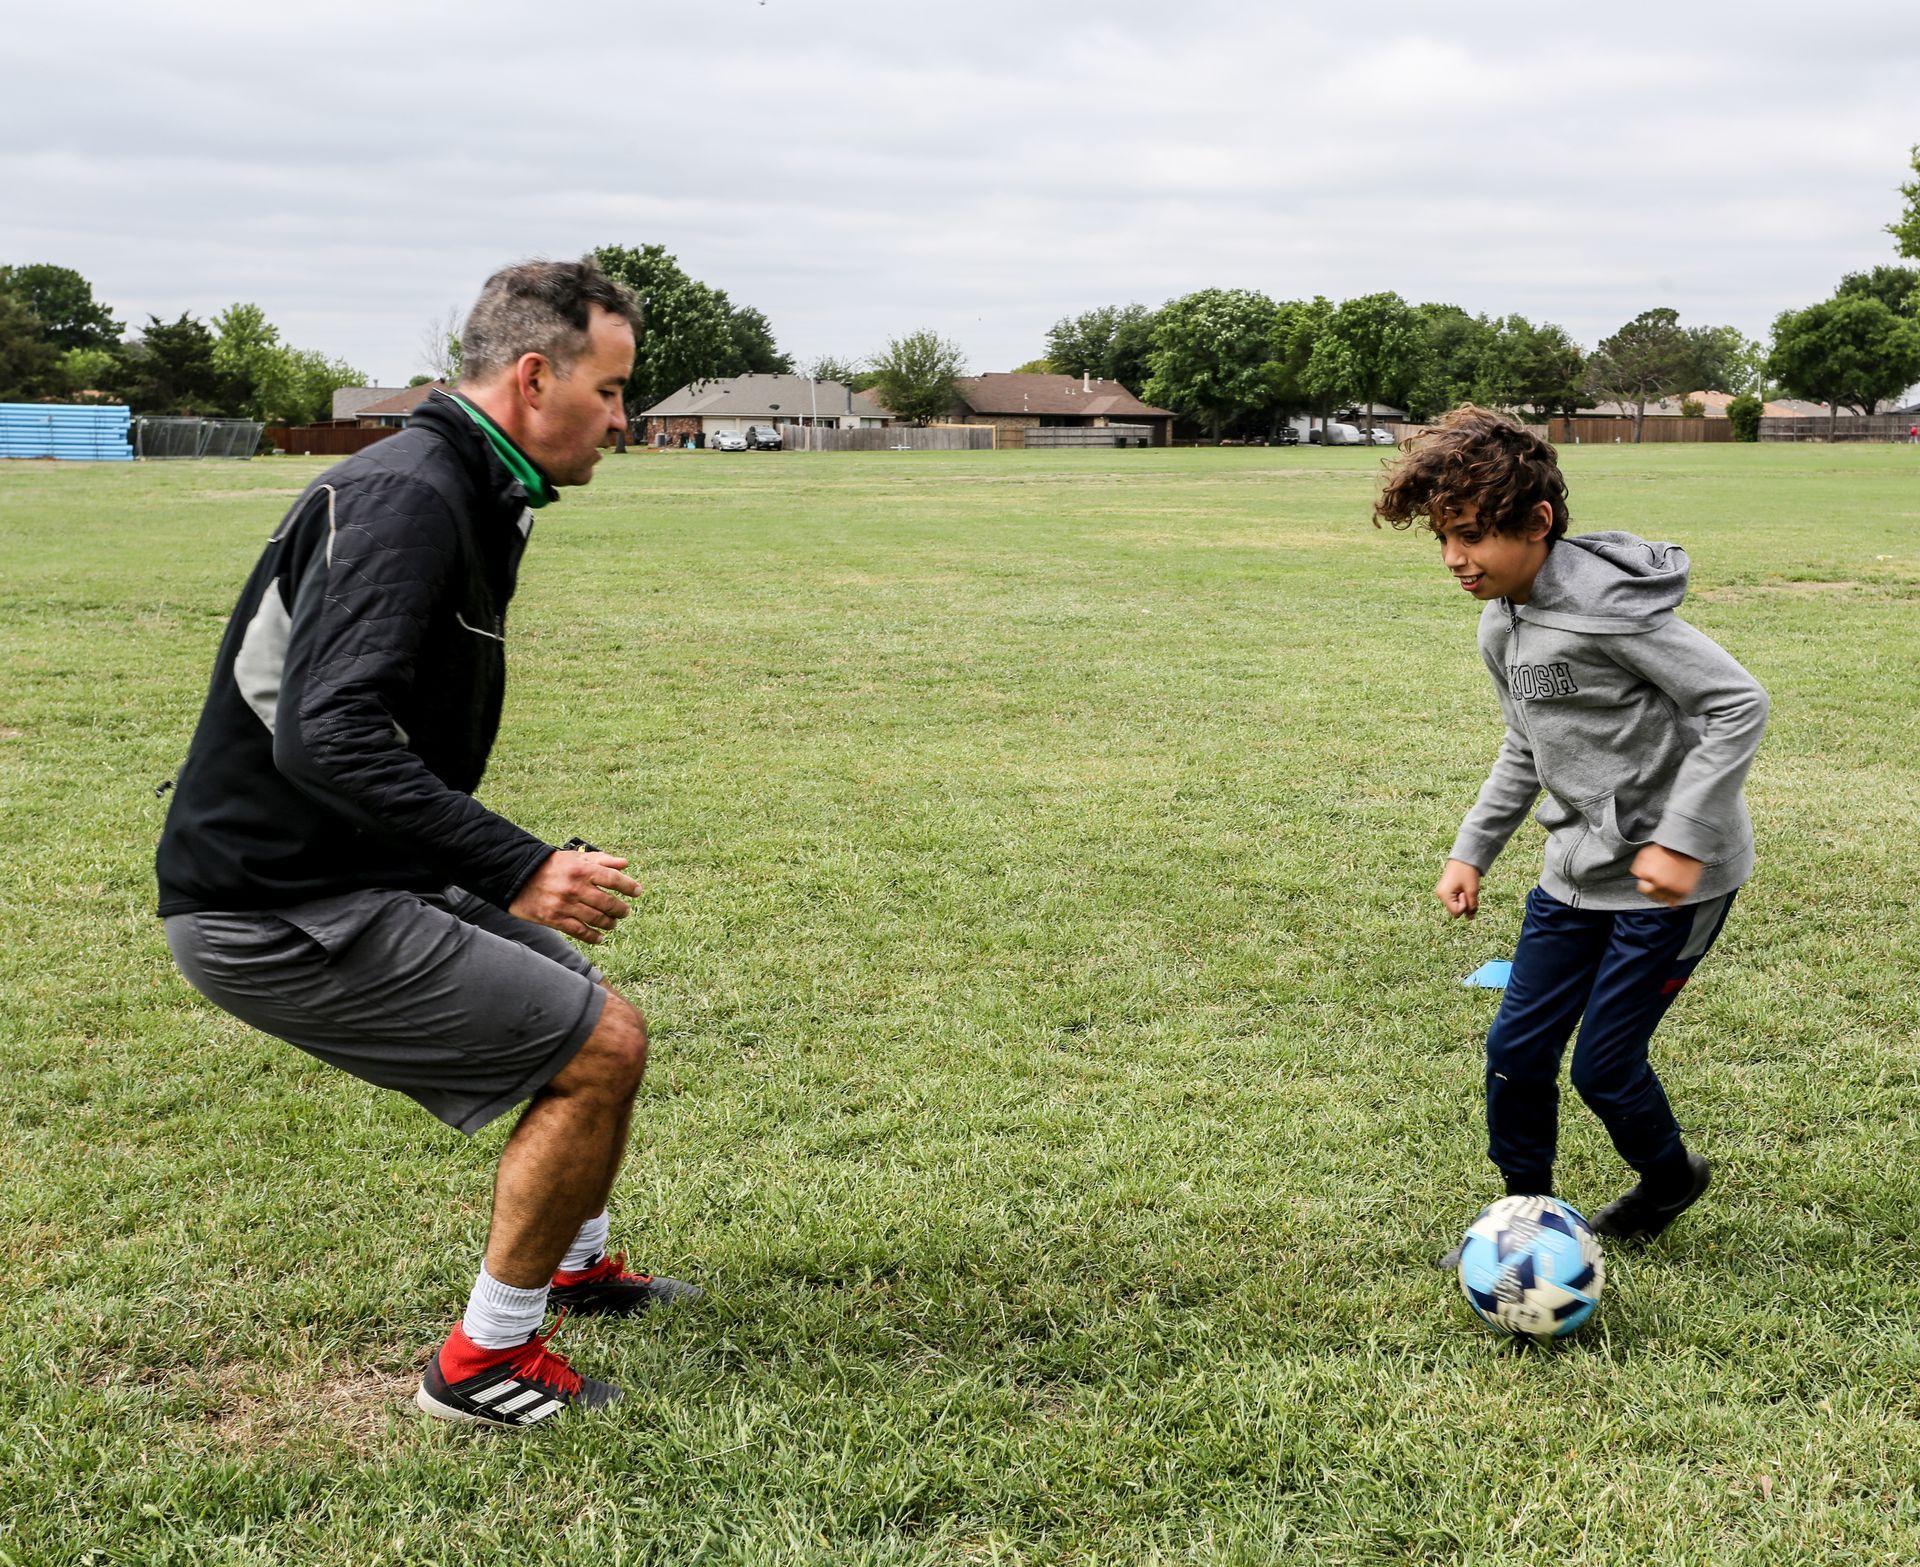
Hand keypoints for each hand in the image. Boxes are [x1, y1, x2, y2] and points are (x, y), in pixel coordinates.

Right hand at [509, 849, 639, 943]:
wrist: (518, 876)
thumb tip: (625, 864)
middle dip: (621, 909)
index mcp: (582, 870)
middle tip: (625, 911)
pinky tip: (600, 937)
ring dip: (609, 923)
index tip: (638, 892)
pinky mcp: (555, 919)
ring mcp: (565, 905)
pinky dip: (593, 937)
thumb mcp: (575, 857)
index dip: (629, 887)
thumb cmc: (551, 866)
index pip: (613, 879)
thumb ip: (601, 860)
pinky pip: (579, 932)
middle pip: (608, 903)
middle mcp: (575, 888)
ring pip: (596, 919)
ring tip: (613, 922)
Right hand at [1434, 859, 1480, 918]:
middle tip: (1465, 889)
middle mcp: (1440, 895)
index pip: (1456, 912)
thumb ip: (1472, 906)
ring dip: (1463, 900)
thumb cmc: (1467, 873)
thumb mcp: (1472, 891)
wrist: (1464, 857)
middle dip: (1463, 903)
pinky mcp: (1445, 889)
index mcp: (1444, 895)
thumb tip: (1470, 919)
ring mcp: (1441, 892)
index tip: (1465, 893)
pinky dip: (1461, 896)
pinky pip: (1454, 900)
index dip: (1465, 906)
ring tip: (1464, 887)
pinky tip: (1463, 888)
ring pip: (1455, 905)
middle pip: (1455, 910)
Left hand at [1631, 844, 1701, 907]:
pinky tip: (1672, 893)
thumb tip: (1638, 878)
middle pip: (1651, 896)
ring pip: (1662, 901)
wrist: (1686, 847)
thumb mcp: (1644, 855)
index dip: (1645, 882)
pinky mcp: (1684, 892)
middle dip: (1653, 890)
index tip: (1650, 878)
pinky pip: (1675, 903)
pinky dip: (1672, 900)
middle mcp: (1661, 884)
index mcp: (1649, 875)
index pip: (1642, 888)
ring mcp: (1673, 889)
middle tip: (1657, 883)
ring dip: (1662, 895)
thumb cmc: (1665, 849)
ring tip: (1666, 886)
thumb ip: (1638, 868)